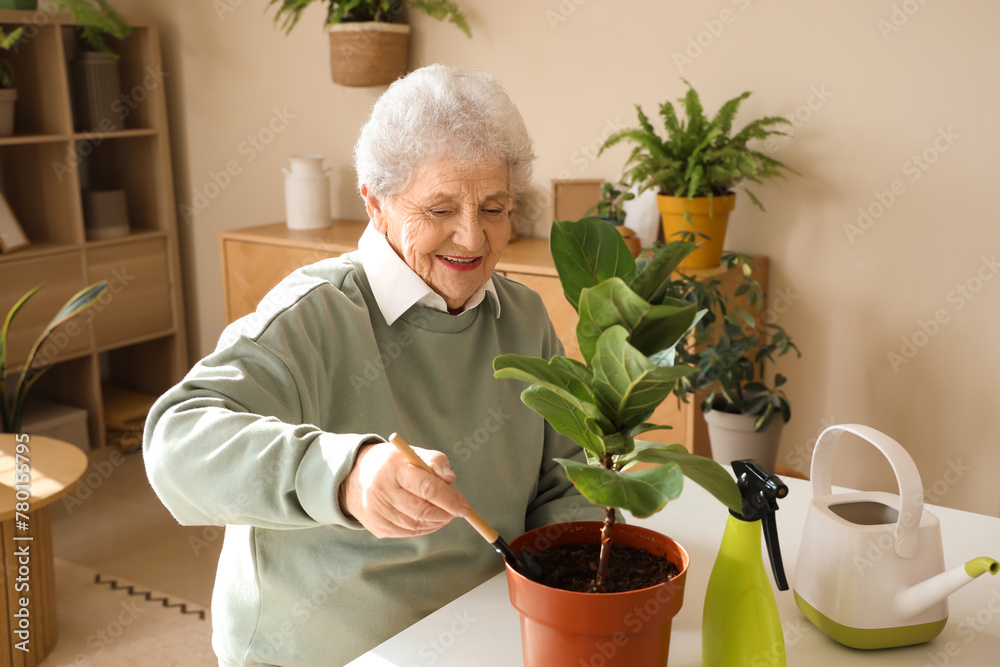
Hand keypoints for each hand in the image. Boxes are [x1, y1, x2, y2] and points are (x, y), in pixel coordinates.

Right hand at [340, 441, 469, 537]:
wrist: (353, 478)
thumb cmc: (391, 463)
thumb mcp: (411, 452)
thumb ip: (435, 461)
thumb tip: (450, 480)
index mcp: (393, 468)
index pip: (426, 487)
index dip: (449, 499)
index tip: (464, 506)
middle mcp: (382, 491)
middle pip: (421, 510)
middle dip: (445, 513)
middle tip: (458, 510)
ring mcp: (377, 512)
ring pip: (416, 524)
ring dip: (437, 521)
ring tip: (446, 513)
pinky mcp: (377, 527)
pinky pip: (408, 532)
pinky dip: (425, 528)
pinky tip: (432, 520)